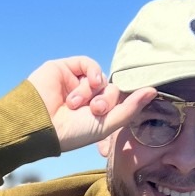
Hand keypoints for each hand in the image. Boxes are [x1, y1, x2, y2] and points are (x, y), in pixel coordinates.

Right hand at [28, 56, 155, 151]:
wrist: (41, 125)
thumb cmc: (72, 132)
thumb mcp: (107, 124)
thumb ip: (131, 107)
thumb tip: (153, 90)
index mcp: (93, 115)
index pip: (116, 102)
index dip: (117, 105)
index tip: (112, 113)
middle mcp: (85, 100)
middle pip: (110, 89)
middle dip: (105, 100)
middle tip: (95, 110)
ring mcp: (74, 83)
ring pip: (98, 78)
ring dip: (91, 91)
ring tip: (76, 104)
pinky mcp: (64, 69)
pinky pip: (88, 63)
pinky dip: (93, 72)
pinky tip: (89, 83)